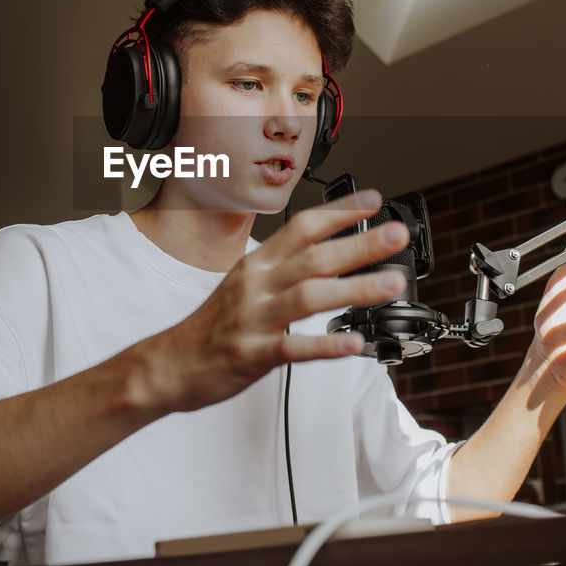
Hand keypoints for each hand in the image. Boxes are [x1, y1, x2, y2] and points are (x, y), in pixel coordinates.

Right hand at [142, 190, 408, 412]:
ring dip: (354, 287)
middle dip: (360, 243)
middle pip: (314, 255)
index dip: (340, 211)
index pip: (303, 226)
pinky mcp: (252, 354)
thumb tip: (326, 254)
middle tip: (397, 235)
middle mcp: (257, 285)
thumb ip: (282, 269)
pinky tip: (353, 344)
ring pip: (309, 295)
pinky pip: (293, 347)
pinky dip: (325, 345)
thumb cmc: (212, 327)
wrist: (169, 364)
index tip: (375, 201)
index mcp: (257, 264)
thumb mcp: (244, 284)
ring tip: (390, 284)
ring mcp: (254, 319)